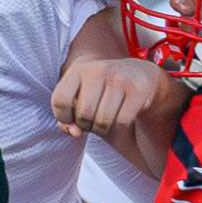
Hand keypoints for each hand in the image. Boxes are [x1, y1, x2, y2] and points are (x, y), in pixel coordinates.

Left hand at [52, 57, 180, 139]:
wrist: (141, 76)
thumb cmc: (103, 92)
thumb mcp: (82, 98)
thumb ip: (68, 119)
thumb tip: (74, 132)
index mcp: (79, 69)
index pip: (60, 100)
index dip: (63, 117)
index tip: (71, 119)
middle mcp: (98, 70)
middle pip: (83, 115)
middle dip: (86, 126)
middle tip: (93, 120)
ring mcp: (119, 79)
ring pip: (102, 122)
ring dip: (103, 130)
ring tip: (106, 121)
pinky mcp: (137, 90)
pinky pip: (121, 122)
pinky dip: (119, 129)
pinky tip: (121, 119)